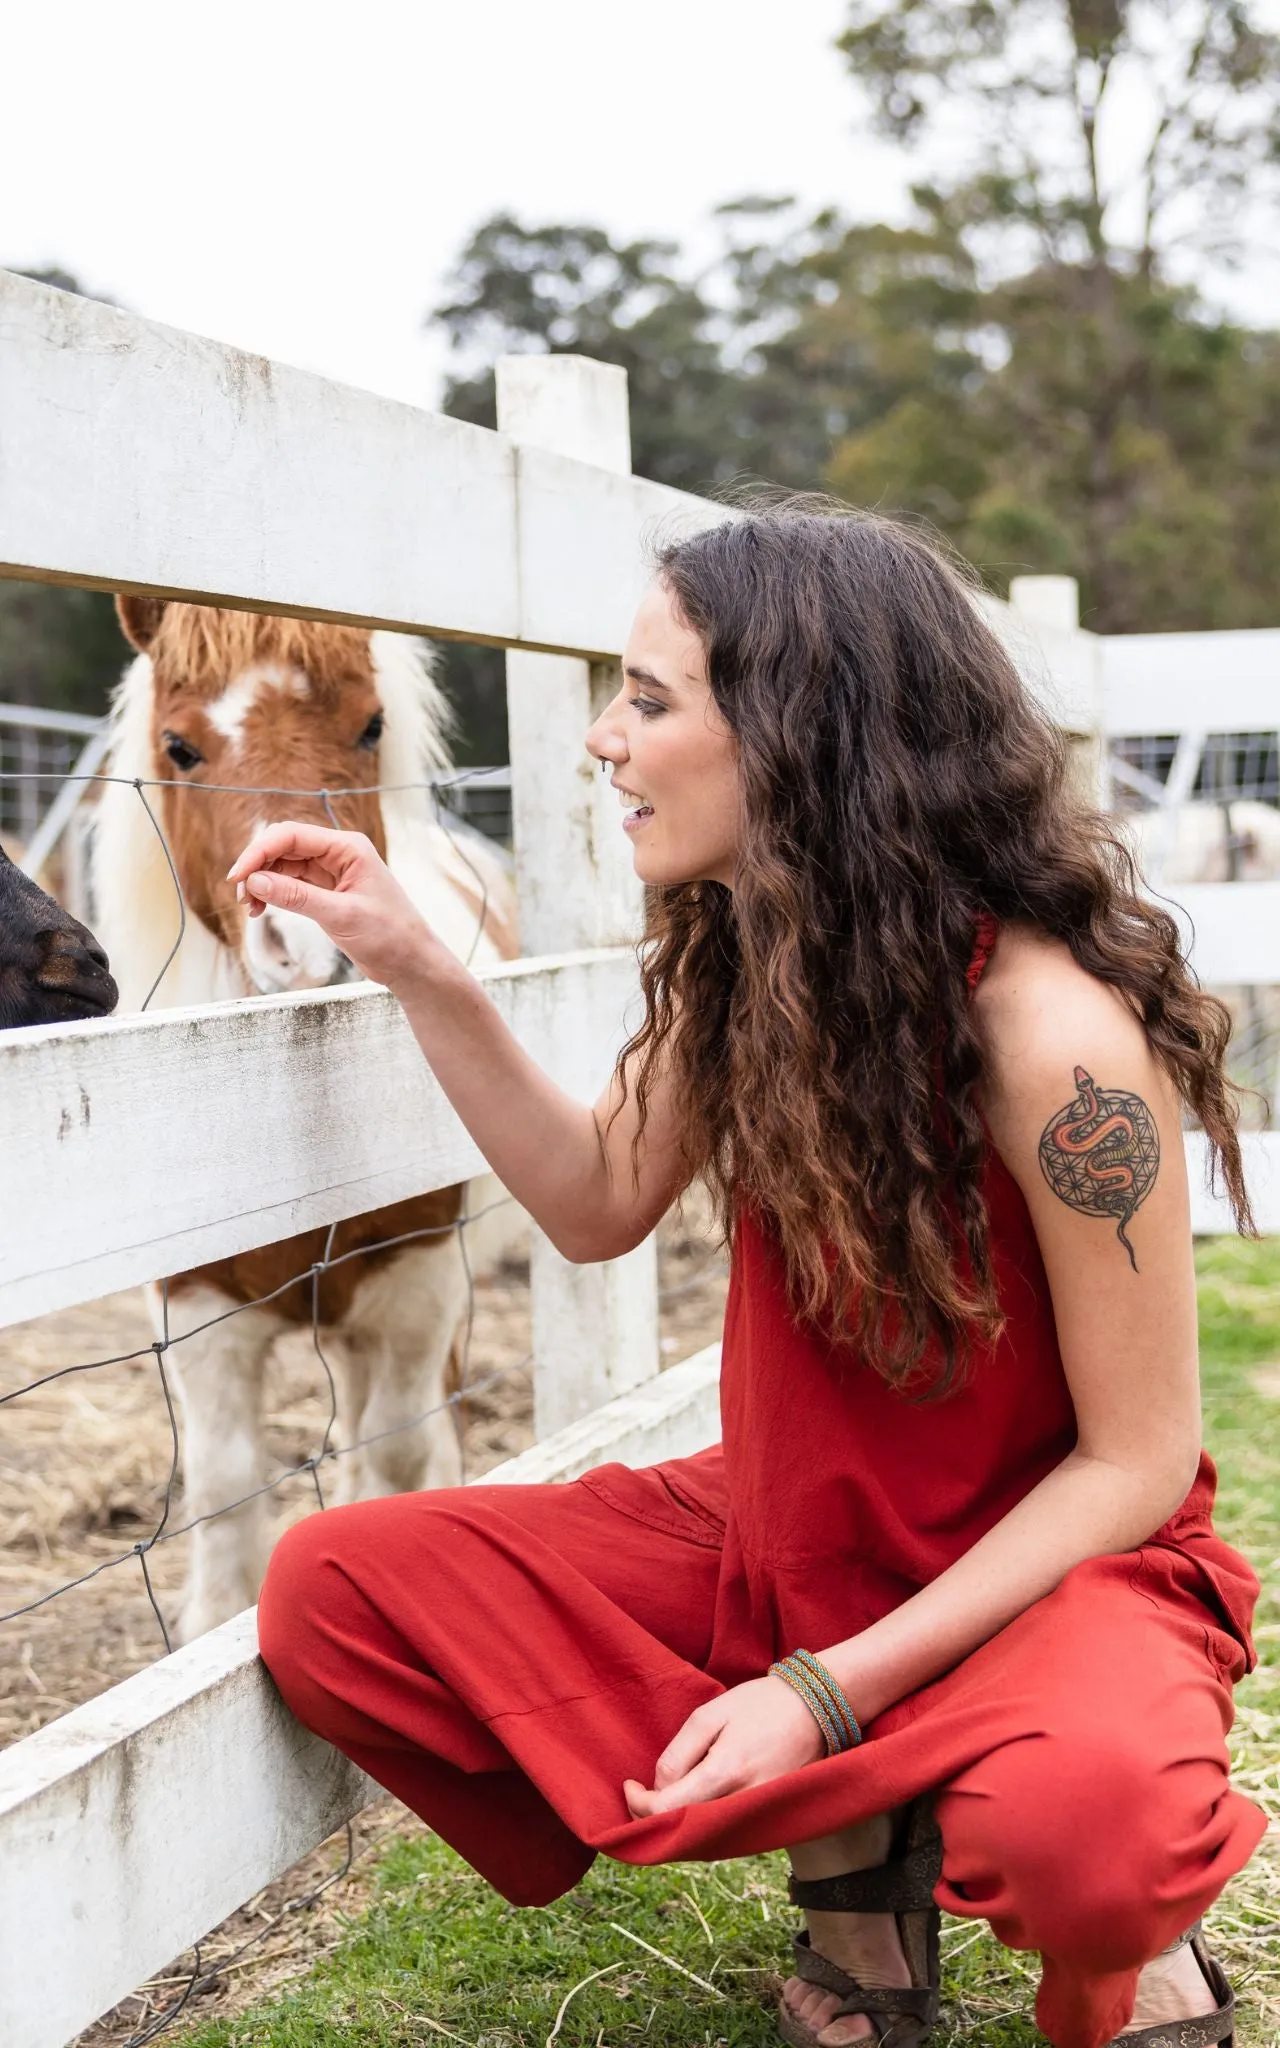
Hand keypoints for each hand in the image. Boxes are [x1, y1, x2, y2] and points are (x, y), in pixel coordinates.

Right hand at [226, 821, 437, 992]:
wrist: (411, 963)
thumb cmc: (390, 936)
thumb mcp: (341, 916)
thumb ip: (297, 896)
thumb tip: (255, 881)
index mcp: (348, 847)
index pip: (291, 835)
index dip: (258, 852)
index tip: (237, 877)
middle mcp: (338, 853)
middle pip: (283, 846)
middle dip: (257, 867)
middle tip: (239, 896)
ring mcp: (332, 872)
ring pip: (284, 865)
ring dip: (262, 882)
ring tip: (248, 908)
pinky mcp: (327, 892)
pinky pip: (291, 883)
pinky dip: (273, 893)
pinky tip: (260, 908)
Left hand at [623, 1675, 824, 1816]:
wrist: (816, 1709)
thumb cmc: (759, 1705)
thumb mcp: (709, 1715)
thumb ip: (678, 1755)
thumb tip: (659, 1790)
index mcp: (725, 1774)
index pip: (667, 1810)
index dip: (639, 1804)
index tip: (628, 1785)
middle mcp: (742, 1804)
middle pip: (682, 1831)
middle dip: (654, 1818)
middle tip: (641, 1794)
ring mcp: (758, 1817)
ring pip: (703, 1837)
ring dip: (677, 1823)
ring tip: (665, 1796)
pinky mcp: (768, 1820)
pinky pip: (724, 1833)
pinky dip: (701, 1824)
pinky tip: (692, 1804)